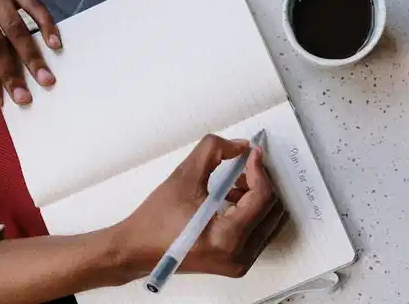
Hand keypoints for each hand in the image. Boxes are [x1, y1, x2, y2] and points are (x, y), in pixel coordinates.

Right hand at [114, 134, 286, 277]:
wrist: (136, 250)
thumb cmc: (155, 220)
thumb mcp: (184, 176)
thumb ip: (214, 151)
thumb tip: (241, 146)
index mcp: (227, 238)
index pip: (262, 197)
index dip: (259, 169)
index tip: (252, 154)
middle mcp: (238, 256)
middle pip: (272, 209)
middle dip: (261, 182)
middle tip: (245, 166)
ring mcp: (239, 263)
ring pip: (269, 220)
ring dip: (257, 196)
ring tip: (235, 182)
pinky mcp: (235, 263)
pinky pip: (258, 231)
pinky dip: (252, 211)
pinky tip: (232, 199)